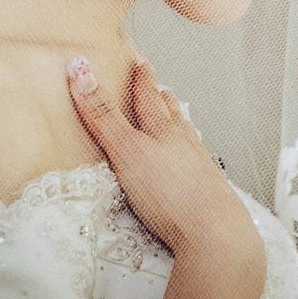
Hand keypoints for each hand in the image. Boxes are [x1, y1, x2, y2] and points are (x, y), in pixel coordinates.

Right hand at [66, 57, 263, 258]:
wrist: (215, 234)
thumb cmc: (171, 192)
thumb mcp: (127, 150)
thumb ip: (103, 116)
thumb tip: (82, 72)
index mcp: (163, 130)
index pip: (148, 97)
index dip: (142, 79)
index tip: (140, 63)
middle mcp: (184, 143)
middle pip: (171, 114)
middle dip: (162, 98)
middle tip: (158, 86)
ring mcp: (199, 168)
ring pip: (187, 137)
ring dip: (178, 123)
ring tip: (175, 115)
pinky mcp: (207, 193)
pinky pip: (196, 163)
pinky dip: (189, 154)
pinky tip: (190, 162)